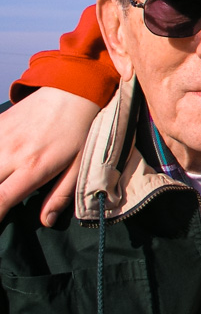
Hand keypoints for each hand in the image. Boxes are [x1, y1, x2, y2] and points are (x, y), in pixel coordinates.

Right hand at [0, 87, 99, 225]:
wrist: (71, 92)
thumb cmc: (79, 132)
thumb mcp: (79, 166)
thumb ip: (60, 195)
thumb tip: (46, 221)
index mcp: (33, 168)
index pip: (0, 199)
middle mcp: (10, 154)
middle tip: (0, 202)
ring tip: (2, 183)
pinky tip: (0, 166)